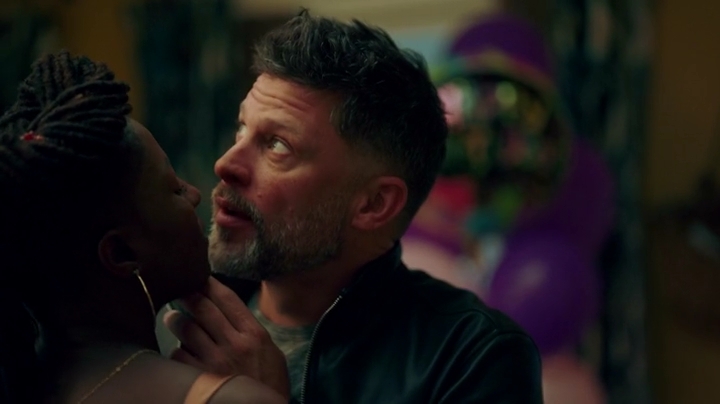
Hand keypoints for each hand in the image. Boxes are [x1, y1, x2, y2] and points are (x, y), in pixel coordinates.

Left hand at [163, 277, 289, 399]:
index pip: (228, 299)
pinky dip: (176, 349)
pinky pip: (178, 355)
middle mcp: (233, 343)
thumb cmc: (269, 384)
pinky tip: (178, 348)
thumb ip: (252, 331)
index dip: (211, 284)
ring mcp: (213, 361)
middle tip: (178, 288)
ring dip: (176, 319)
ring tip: (172, 317)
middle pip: (204, 308)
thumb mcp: (271, 352)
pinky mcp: (198, 377)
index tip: (200, 276)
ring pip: (186, 328)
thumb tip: (231, 313)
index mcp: (253, 334)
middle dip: (189, 294)